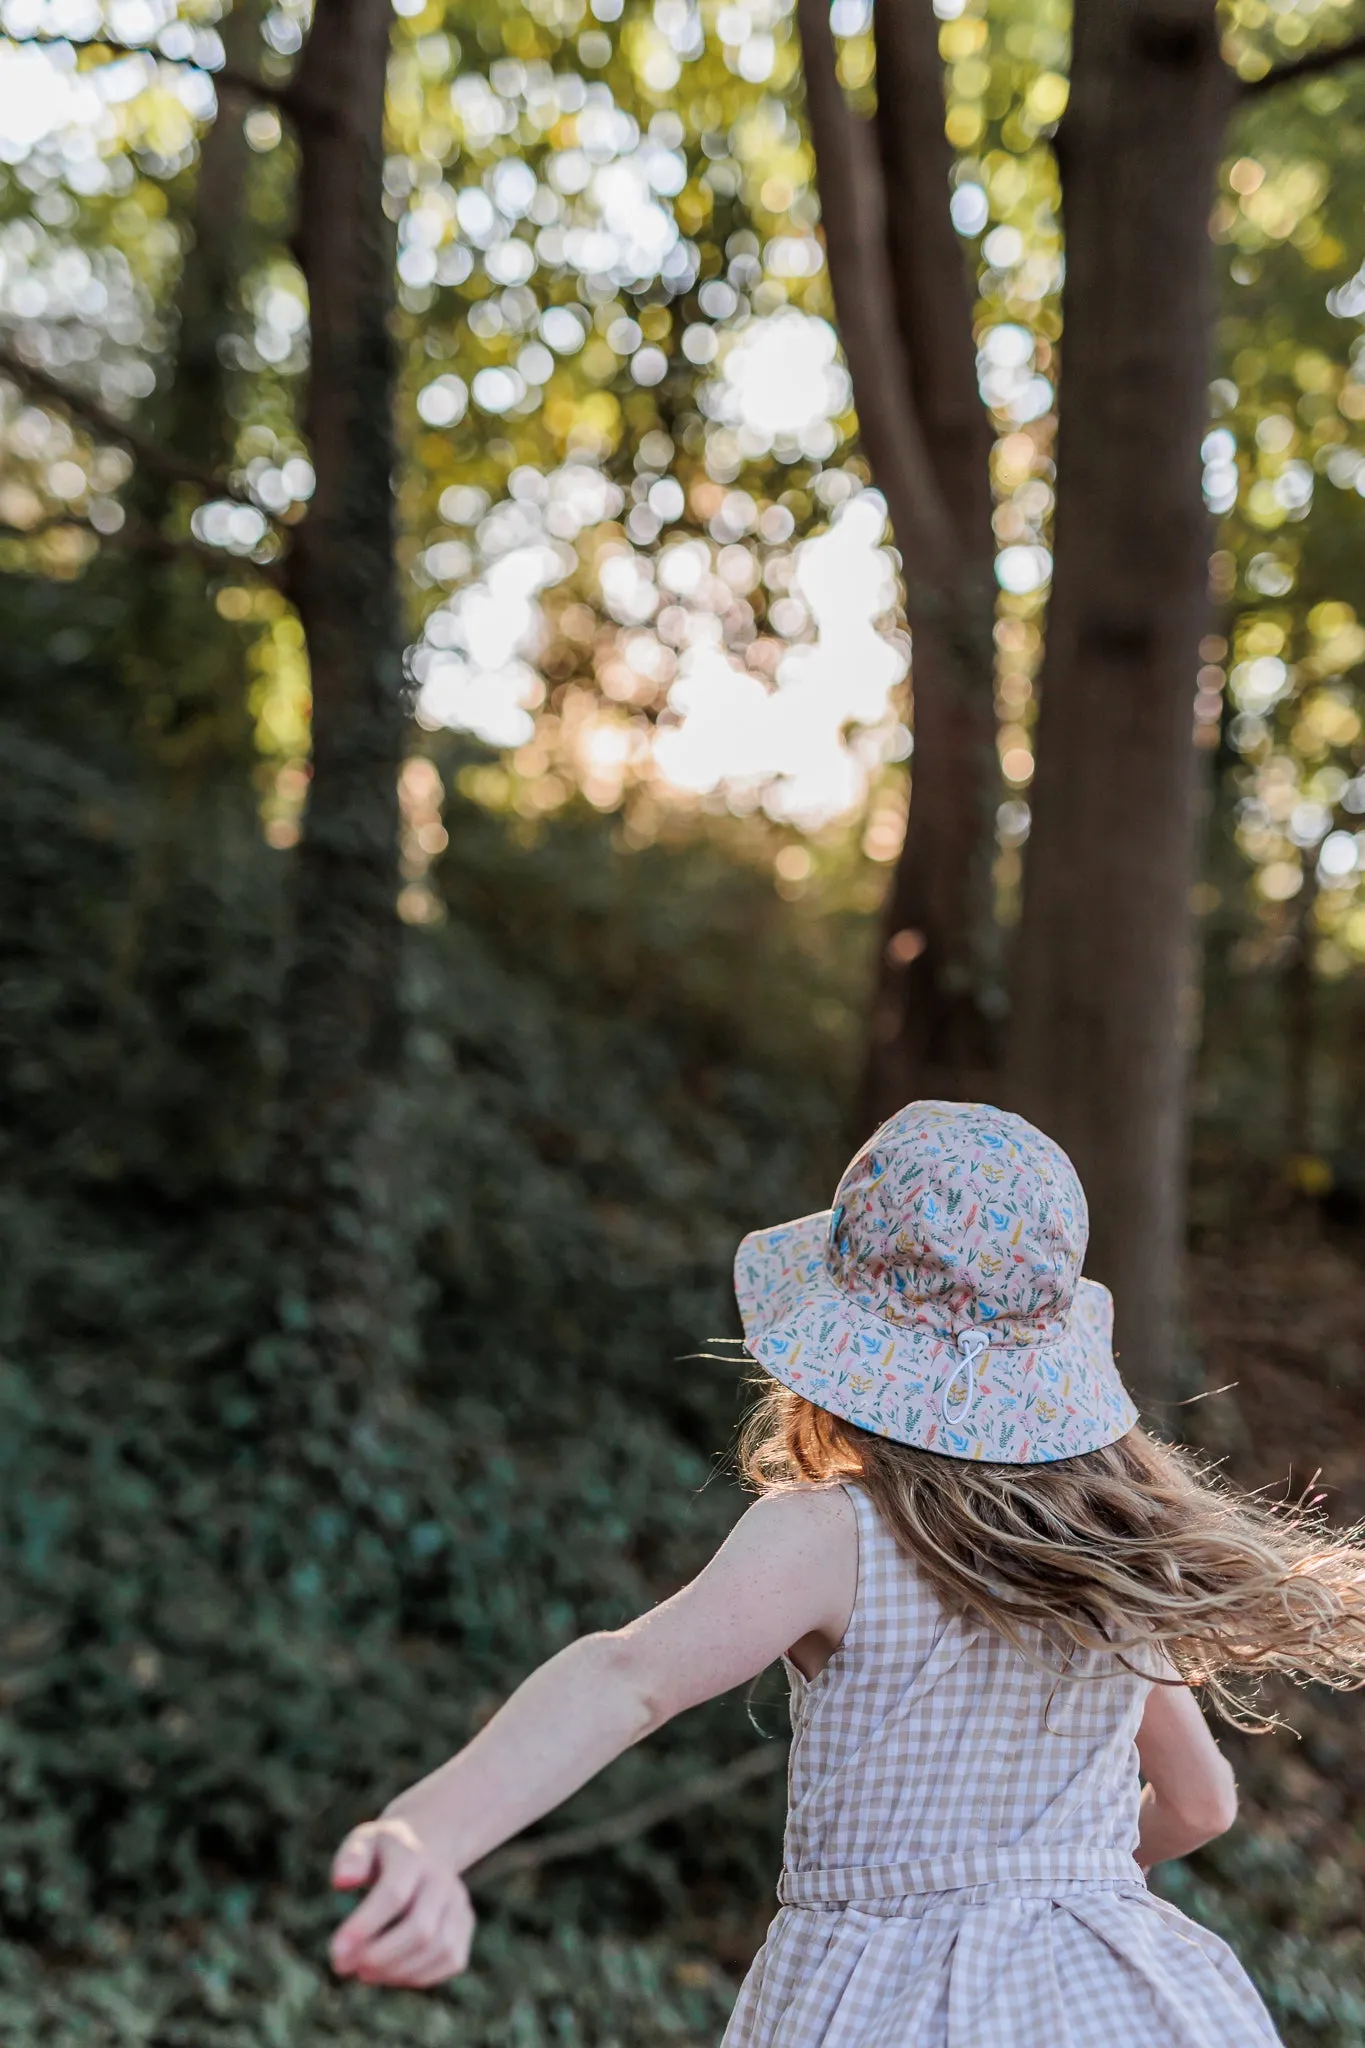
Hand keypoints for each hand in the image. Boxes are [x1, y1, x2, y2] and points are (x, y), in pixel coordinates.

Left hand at [329, 1816, 474, 1987]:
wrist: (424, 1848)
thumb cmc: (383, 1853)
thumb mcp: (363, 1842)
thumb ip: (351, 1858)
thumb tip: (342, 1882)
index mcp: (413, 1855)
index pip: (394, 1893)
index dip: (364, 1927)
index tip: (335, 1953)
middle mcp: (442, 1878)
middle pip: (420, 1928)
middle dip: (379, 1956)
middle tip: (343, 1966)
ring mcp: (459, 1901)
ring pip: (438, 1948)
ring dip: (396, 1971)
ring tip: (364, 1971)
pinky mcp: (466, 1925)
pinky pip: (451, 1960)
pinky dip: (418, 1976)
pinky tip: (390, 1972)